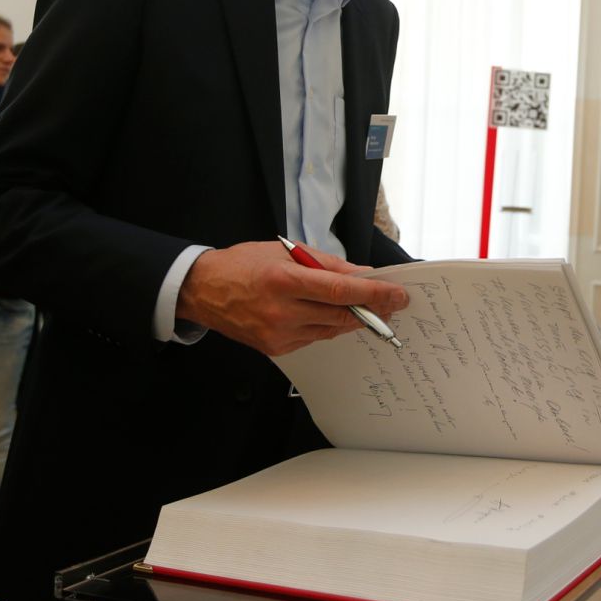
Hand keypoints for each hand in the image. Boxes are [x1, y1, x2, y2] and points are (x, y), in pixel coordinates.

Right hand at [175, 240, 408, 356]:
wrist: (204, 290)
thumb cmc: (243, 265)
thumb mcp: (285, 251)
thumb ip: (326, 265)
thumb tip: (361, 275)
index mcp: (284, 279)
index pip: (340, 291)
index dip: (374, 294)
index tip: (397, 294)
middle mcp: (281, 311)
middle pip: (340, 314)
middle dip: (372, 309)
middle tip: (393, 303)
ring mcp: (278, 334)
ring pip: (331, 329)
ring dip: (352, 318)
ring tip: (367, 307)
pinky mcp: (276, 348)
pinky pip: (314, 337)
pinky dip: (327, 325)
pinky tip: (329, 314)